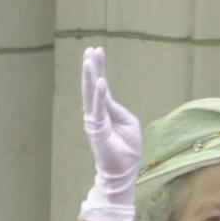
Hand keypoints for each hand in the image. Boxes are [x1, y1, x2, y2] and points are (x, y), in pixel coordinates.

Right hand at [78, 46, 141, 220]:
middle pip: (93, 85)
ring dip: (91, 76)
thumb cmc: (127, 149)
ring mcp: (96, 120)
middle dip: (93, 66)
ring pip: (92, 94)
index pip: (101, 85)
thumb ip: (119, 110)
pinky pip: (99, 109)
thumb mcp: (129, 124)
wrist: (122, 171)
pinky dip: (100, 96)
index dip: (99, 68)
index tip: (97, 50)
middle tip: (91, 48)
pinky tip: (101, 82)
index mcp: (106, 111)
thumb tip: (109, 98)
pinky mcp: (98, 129)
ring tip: (90, 60)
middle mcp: (97, 113)